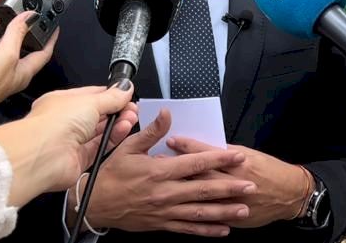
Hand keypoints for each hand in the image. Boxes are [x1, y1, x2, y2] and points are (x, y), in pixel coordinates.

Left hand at [0, 83, 136, 206]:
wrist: (43, 156)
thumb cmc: (54, 123)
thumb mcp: (90, 101)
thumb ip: (112, 96)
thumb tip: (125, 87)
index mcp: (62, 102)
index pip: (91, 96)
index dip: (111, 95)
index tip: (127, 94)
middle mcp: (65, 122)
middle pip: (97, 115)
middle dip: (117, 110)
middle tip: (132, 108)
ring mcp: (71, 142)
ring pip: (100, 132)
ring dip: (117, 124)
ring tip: (131, 118)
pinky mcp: (78, 160)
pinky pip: (100, 148)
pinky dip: (113, 139)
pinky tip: (123, 131)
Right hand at [82, 110, 256, 236]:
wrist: (93, 204)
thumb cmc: (111, 174)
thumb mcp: (128, 147)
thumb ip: (152, 132)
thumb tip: (168, 114)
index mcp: (159, 171)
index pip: (195, 164)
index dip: (218, 160)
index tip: (237, 156)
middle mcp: (165, 192)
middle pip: (204, 190)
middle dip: (230, 188)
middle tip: (251, 186)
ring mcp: (165, 211)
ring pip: (200, 212)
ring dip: (224, 211)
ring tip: (244, 210)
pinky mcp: (161, 224)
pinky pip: (188, 228)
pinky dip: (206, 230)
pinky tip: (223, 230)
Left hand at [165, 138, 309, 227]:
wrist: (290, 195)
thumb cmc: (269, 169)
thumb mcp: (250, 154)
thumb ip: (226, 153)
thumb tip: (203, 147)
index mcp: (240, 163)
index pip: (209, 153)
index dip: (189, 146)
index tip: (172, 140)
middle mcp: (235, 183)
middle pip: (201, 174)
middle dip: (178, 168)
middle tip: (158, 161)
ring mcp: (233, 203)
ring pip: (202, 197)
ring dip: (181, 189)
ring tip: (163, 183)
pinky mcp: (233, 218)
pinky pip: (210, 217)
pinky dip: (194, 211)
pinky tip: (177, 208)